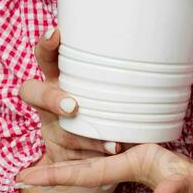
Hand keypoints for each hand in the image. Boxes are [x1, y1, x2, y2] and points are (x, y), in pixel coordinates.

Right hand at [17, 25, 122, 167]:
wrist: (94, 149)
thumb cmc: (109, 104)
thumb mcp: (110, 85)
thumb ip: (120, 72)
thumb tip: (159, 52)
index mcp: (59, 77)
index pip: (45, 56)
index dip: (45, 44)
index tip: (56, 33)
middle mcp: (49, 101)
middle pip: (33, 92)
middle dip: (51, 98)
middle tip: (73, 106)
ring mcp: (51, 129)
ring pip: (61, 132)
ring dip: (86, 139)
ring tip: (114, 144)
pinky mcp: (58, 154)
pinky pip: (72, 159)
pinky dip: (95, 159)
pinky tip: (114, 157)